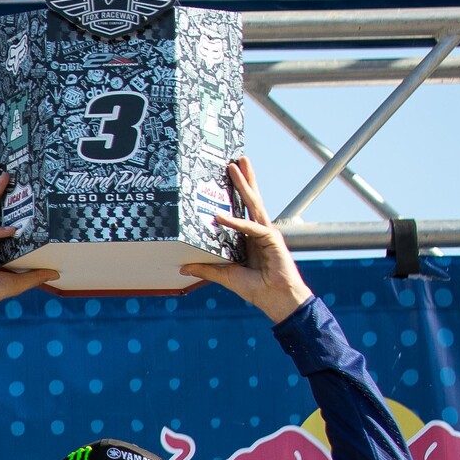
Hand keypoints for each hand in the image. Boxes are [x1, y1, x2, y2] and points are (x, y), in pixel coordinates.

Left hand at [187, 156, 312, 324]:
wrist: (276, 300)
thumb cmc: (256, 288)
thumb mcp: (224, 276)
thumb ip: (205, 269)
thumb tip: (183, 266)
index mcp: (250, 237)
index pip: (243, 209)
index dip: (238, 192)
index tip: (229, 176)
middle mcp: (259, 231)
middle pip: (251, 200)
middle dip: (244, 179)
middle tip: (236, 160)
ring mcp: (267, 233)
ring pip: (254, 204)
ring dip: (244, 185)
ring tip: (236, 167)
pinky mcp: (272, 240)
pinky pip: (250, 228)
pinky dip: (235, 223)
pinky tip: (220, 216)